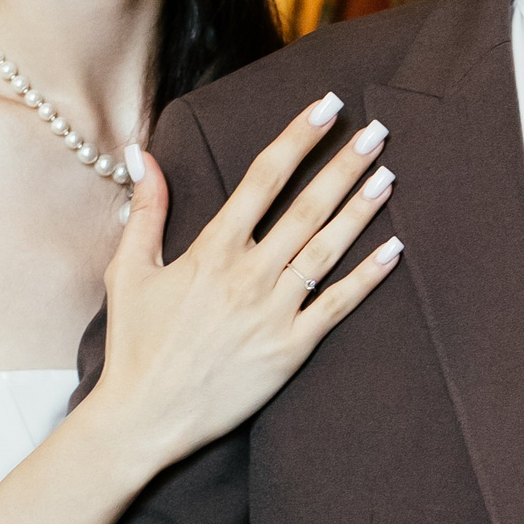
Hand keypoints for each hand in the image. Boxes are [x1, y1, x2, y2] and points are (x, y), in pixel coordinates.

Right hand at [87, 98, 401, 478]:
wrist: (144, 417)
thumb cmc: (136, 345)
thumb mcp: (129, 270)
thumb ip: (146, 209)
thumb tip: (143, 153)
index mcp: (212, 250)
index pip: (264, 178)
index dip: (298, 137)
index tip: (327, 107)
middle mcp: (249, 274)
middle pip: (307, 207)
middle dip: (345, 164)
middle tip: (378, 131)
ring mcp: (273, 312)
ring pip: (327, 249)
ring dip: (361, 209)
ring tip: (388, 175)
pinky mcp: (291, 350)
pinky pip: (337, 306)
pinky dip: (368, 277)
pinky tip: (394, 249)